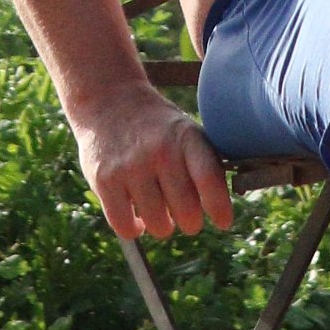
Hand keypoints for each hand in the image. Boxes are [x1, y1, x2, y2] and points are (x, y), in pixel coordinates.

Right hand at [77, 88, 234, 240]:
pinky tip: (137, 216)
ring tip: (159, 209)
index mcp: (186, 138)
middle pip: (187, 212)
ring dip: (163, 226)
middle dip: (190, 221)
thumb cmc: (158, 128)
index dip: (219, 207)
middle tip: (185, 214)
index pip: (208, 178)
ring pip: (159, 226)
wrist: (108, 101)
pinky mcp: (104, 180)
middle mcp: (159, 151)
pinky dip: (135, 229)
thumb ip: (207, 165)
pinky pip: (126, 228)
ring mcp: (130, 166)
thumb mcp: (187, 132)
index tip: (223, 222)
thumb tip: (225, 211)